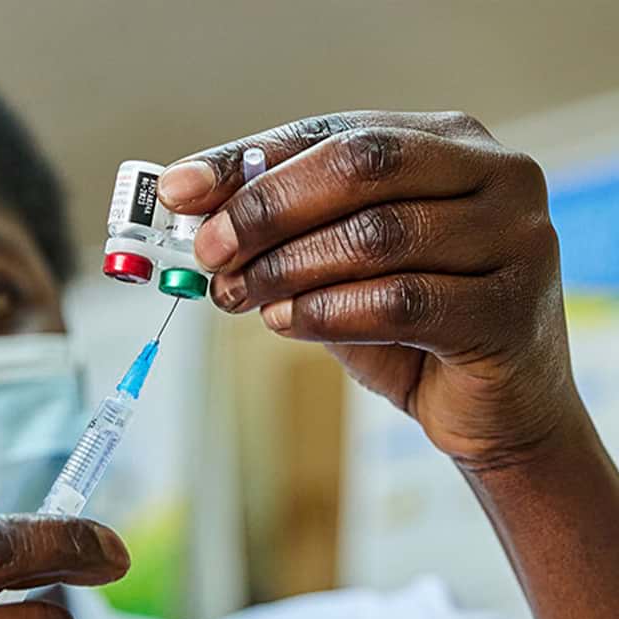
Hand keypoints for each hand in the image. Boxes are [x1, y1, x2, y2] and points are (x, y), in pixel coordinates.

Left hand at [158, 111, 577, 471]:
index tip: (180, 191)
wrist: (496, 409)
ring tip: (239, 295)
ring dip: (288, 268)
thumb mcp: (340, 272)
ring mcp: (514, 238)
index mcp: (447, 143)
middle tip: (209, 251)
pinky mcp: (508, 309)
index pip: (334, 134)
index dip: (250, 160)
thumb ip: (287, 237)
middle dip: (267, 209)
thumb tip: (195, 214)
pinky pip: (401, 302)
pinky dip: (328, 313)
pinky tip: (285, 322)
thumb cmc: (413, 331)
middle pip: (361, 166)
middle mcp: (494, 174)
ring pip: (377, 235)